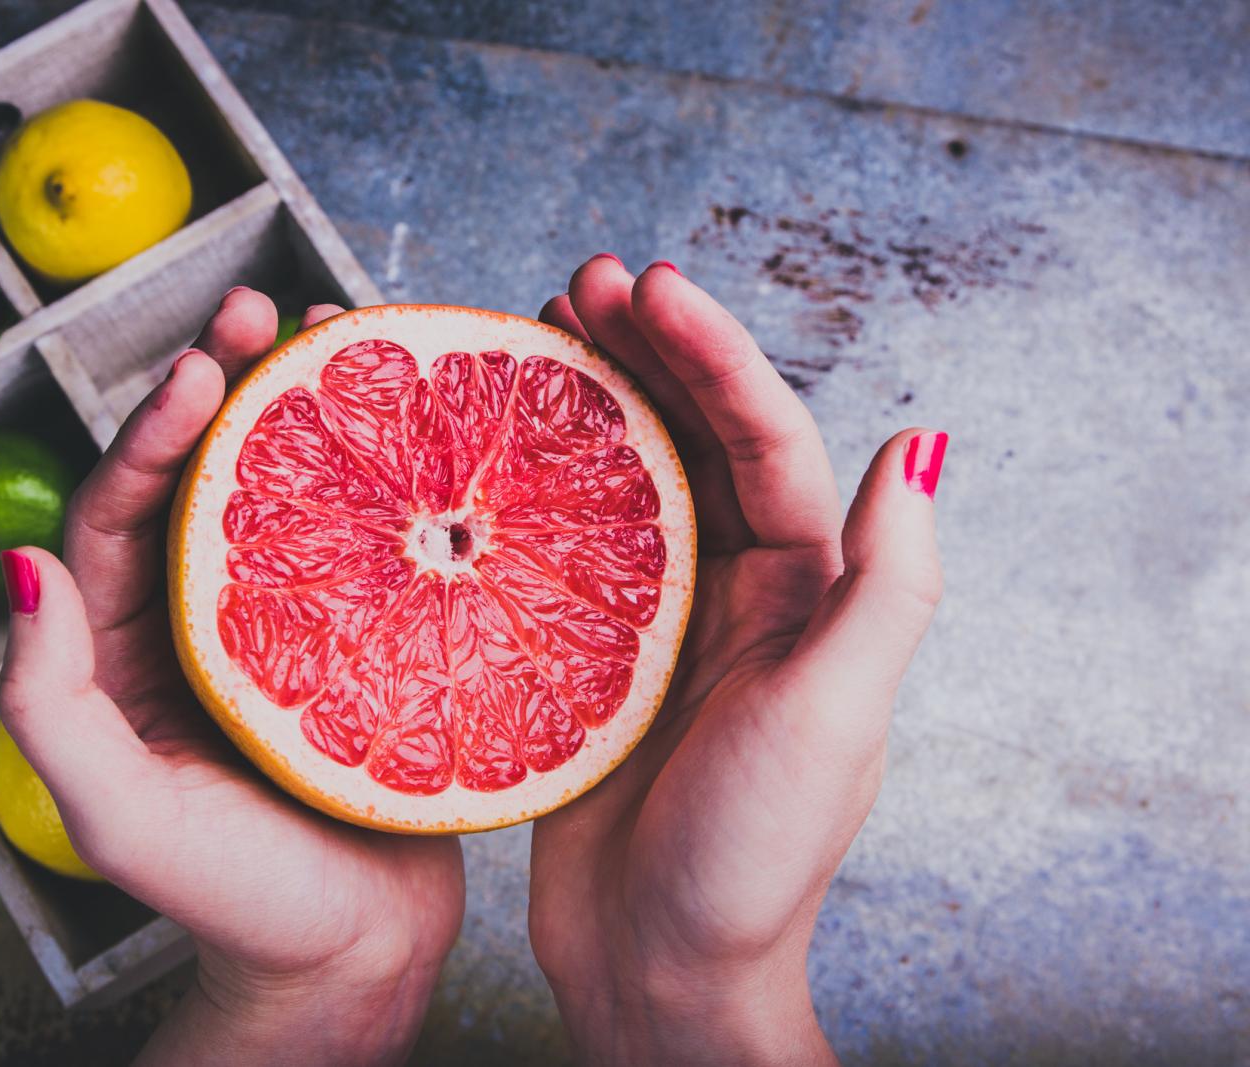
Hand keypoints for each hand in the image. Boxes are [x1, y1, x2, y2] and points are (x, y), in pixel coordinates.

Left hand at [0, 290, 463, 1066]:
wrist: (351, 959)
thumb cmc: (231, 899)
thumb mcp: (118, 814)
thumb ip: (47, 700)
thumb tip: (19, 561)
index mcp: (129, 647)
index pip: (121, 514)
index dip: (154, 434)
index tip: (202, 369)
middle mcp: (204, 618)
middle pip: (207, 477)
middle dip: (231, 385)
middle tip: (267, 308)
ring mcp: (292, 622)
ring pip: (291, 490)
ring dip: (310, 408)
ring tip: (341, 330)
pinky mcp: (368, 637)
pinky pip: (367, 539)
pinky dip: (385, 476)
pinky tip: (418, 428)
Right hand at [528, 257, 946, 1065]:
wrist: (659, 971)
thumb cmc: (752, 861)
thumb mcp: (836, 718)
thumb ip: (887, 585)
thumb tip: (920, 445)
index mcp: (805, 593)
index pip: (764, 441)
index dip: (714, 355)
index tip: (652, 287)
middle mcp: (735, 593)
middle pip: (693, 440)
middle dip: (648, 352)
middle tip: (581, 280)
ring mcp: (656, 623)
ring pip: (624, 483)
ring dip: (588, 403)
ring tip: (538, 329)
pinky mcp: (587, 662)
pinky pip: (560, 551)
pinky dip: (530, 492)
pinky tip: (487, 450)